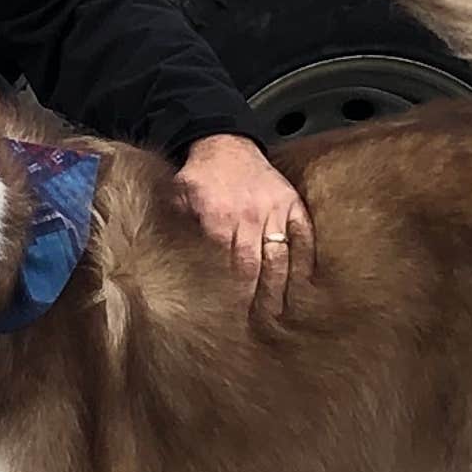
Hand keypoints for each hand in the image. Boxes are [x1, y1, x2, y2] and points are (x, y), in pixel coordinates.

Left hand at [177, 134, 309, 312]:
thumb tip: (166, 269)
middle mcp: (248, 216)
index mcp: (217, 218)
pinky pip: (304, 237)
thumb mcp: (176, 199)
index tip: (229, 321)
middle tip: (256, 329)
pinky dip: (305, 262)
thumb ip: (177, 231)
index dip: (230, 296)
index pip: (227, 268)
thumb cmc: (198, 177)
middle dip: (256, 301)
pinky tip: (303, 286)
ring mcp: (275, 209)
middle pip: (255, 269)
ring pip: (281, 258)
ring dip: (280, 290)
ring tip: (278, 317)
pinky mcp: (292, 203)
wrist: (224, 142)